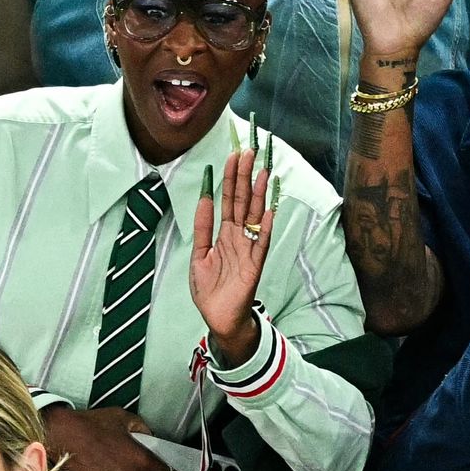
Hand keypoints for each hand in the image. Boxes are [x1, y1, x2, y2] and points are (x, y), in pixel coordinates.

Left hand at [189, 147, 273, 367]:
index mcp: (224, 234)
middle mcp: (239, 237)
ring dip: (260, 195)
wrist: (219, 319)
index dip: (231, 178)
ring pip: (255, 217)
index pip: (229, 200)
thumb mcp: (199, 255)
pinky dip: (266, 228)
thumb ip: (202, 228)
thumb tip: (203, 198)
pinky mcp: (255, 266)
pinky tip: (270, 211)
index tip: (234, 155)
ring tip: (264, 172)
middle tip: (250, 151)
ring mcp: (249, 249)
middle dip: (246, 177)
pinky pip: (261, 244)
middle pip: (243, 201)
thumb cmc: (210, 289)